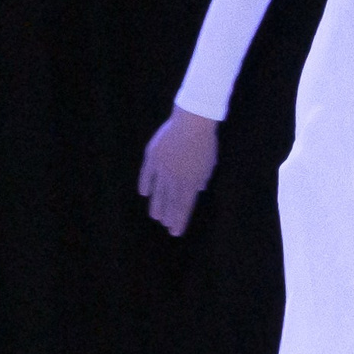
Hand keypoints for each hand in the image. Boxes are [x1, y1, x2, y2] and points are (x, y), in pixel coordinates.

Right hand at [138, 107, 219, 235]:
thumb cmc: (206, 141)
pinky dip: (145, 184)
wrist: (192, 121)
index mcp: (191, 181)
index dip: (180, 220)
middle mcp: (175, 178)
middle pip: (170, 202)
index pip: (184, 206)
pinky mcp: (152, 156)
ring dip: (157, 205)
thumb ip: (202, 178)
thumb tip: (197, 190)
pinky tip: (144, 193)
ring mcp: (162, 168)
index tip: (176, 232)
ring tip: (155, 216)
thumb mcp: (209, 163)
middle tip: (166, 226)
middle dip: (169, 216)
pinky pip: (146, 174)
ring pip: (158, 192)